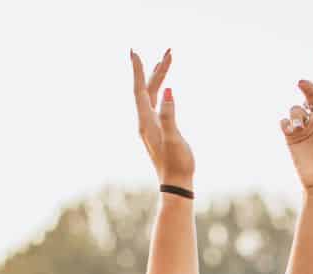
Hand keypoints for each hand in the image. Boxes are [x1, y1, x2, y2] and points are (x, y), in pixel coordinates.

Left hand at [131, 49, 193, 188]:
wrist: (176, 184)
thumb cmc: (177, 163)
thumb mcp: (175, 138)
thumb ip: (170, 115)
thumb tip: (168, 91)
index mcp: (146, 121)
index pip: (140, 90)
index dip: (138, 70)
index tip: (135, 52)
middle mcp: (145, 121)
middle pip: (147, 88)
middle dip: (156, 68)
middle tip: (168, 50)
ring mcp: (151, 124)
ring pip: (152, 94)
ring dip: (160, 77)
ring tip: (167, 60)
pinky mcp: (158, 129)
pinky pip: (157, 103)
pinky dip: (161, 89)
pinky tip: (165, 87)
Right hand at [280, 47, 312, 192]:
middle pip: (310, 91)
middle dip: (306, 85)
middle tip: (302, 84)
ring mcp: (305, 125)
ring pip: (295, 107)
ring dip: (296, 114)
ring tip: (298, 127)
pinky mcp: (292, 136)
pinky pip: (285, 121)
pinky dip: (286, 123)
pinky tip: (291, 131)